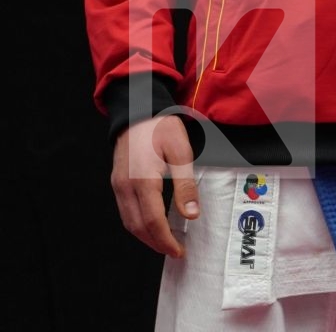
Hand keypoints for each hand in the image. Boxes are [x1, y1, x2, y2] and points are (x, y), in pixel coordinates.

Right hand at [111, 114, 198, 256]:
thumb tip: (191, 215)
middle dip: (155, 243)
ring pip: (128, 221)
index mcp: (143, 181)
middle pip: (137, 227)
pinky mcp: (117, 181)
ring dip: (145, 236)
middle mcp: (125, 187)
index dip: (165, 240)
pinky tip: (151, 224)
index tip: (179, 251)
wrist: (137, 110)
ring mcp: (118, 185)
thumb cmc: (162, 129)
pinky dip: (138, 224)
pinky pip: (125, 211)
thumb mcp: (181, 153)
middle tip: (174, 251)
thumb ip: (185, 185)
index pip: (152, 222)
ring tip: (164, 242)